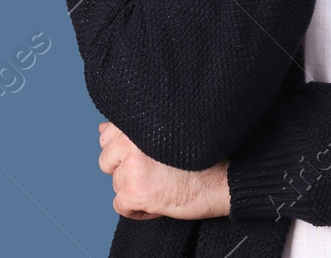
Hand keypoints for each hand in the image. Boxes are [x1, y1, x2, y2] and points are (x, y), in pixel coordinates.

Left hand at [97, 120, 230, 219]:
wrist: (227, 178)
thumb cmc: (205, 153)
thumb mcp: (167, 132)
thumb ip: (132, 128)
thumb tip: (102, 127)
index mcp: (140, 120)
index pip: (108, 135)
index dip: (126, 150)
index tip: (148, 155)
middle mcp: (132, 139)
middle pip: (107, 160)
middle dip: (127, 169)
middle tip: (157, 170)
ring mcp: (133, 164)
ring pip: (116, 183)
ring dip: (135, 189)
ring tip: (163, 183)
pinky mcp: (136, 190)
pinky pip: (121, 205)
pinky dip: (139, 209)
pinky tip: (160, 199)